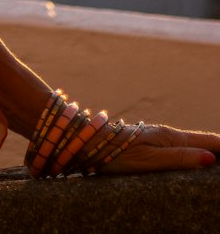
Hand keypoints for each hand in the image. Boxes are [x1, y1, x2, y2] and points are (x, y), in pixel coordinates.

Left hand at [101, 122, 219, 174]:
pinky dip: (191, 151)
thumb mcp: (150, 160)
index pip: (206, 141)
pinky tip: (192, 158)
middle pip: (200, 141)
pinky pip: (177, 146)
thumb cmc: (118, 153)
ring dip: (205, 149)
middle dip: (217, 148)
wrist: (88, 141)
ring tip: (215, 158)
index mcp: (170, 137)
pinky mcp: (148, 142)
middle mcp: (165, 134)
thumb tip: (210, 158)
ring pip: (188, 143)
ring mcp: (156, 137)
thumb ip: (179, 158)